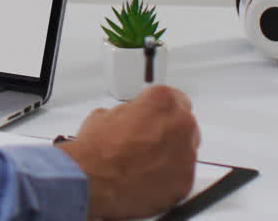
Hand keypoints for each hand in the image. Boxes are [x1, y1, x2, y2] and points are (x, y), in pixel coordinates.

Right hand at [58, 85, 199, 219]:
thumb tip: (130, 119)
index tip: (151, 112)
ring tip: (145, 159)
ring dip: (170, 151)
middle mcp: (180, 126)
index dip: (157, 106)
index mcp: (162, 102)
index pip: (172, 96)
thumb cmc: (96, 150)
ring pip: (186, 148)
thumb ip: (129, 113)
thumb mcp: (105, 115)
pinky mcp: (184, 182)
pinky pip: (182, 174)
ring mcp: (186, 156)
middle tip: (146, 136)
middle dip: (168, 127)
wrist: (92, 182)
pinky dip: (169, 174)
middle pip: (183, 121)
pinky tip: (148, 175)